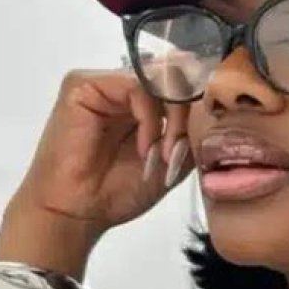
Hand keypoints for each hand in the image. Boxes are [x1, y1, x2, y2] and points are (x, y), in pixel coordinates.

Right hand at [0, 68, 195, 276]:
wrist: (78, 212)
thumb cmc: (116, 192)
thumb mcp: (172, 163)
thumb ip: (190, 134)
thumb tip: (210, 109)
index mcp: (143, 105)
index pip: (182, 82)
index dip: (200, 101)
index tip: (209, 131)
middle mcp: (124, 90)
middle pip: (174, 75)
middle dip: (188, 113)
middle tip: (182, 151)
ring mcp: (105, 85)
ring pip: (159, 79)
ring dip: (172, 119)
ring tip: (165, 155)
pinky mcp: (84, 85)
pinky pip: (134, 85)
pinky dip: (149, 117)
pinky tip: (145, 147)